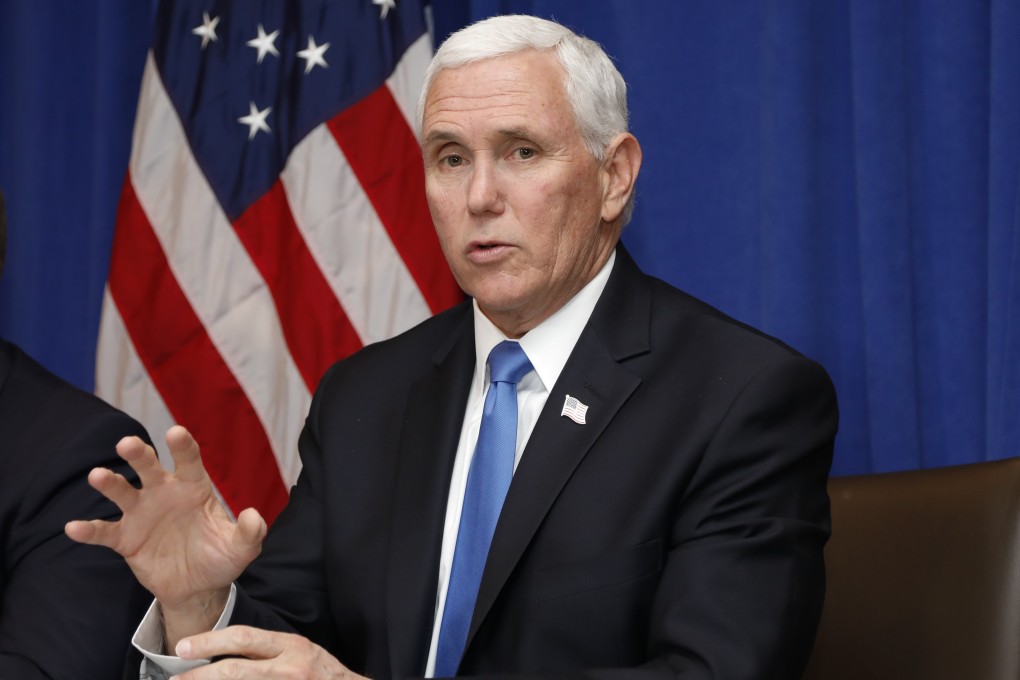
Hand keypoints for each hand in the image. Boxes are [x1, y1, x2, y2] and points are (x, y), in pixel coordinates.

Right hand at [65, 426, 266, 644]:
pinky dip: (89, 530)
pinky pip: (104, 532)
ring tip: (97, 475)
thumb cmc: (220, 558)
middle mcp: (164, 493)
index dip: (183, 446)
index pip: (189, 460)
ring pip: (122, 492)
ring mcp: (142, 514)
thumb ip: (249, 532)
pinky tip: (74, 528)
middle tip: (127, 444)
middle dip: (138, 454)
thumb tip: (253, 516)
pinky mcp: (126, 538)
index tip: (176, 432)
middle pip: (149, 467)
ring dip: (109, 483)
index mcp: (194, 487)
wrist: (197, 587)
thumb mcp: (241, 548)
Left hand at [172, 627, 364, 678]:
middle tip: (175, 678)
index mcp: (291, 646)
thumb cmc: (324, 675)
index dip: (210, 642)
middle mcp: (290, 667)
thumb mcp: (300, 653)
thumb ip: (268, 652)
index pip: (243, 638)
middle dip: (200, 675)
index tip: (184, 648)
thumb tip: (226, 657)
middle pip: (235, 670)